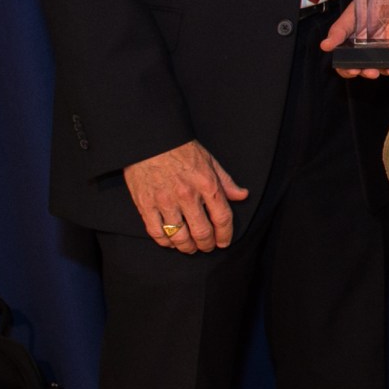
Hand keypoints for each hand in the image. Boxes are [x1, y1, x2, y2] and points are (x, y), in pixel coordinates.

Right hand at [123, 140, 249, 252]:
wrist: (151, 140)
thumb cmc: (181, 149)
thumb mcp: (210, 161)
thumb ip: (226, 181)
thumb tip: (242, 195)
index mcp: (207, 184)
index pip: (222, 218)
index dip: (225, 235)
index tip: (224, 242)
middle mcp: (187, 196)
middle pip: (202, 232)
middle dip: (207, 244)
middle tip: (207, 247)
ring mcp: (165, 202)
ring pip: (179, 236)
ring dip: (187, 247)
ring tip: (190, 248)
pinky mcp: (146, 205)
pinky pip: (156, 232)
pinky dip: (165, 242)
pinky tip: (171, 243)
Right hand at [321, 0, 388, 79]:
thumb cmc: (368, 4)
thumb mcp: (351, 16)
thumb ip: (339, 31)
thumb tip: (325, 46)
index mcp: (354, 47)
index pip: (348, 65)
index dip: (349, 70)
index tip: (353, 70)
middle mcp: (370, 52)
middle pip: (368, 69)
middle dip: (369, 73)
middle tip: (372, 72)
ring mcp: (387, 50)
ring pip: (386, 67)